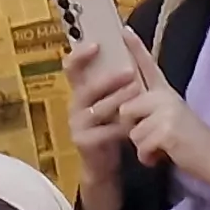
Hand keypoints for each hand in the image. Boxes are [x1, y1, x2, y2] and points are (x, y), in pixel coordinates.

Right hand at [65, 30, 144, 154]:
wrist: (104, 165)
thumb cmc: (110, 128)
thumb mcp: (112, 103)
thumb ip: (115, 83)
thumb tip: (127, 49)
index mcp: (81, 92)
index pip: (72, 68)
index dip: (80, 55)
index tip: (97, 44)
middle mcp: (75, 106)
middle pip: (87, 88)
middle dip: (108, 79)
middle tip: (130, 72)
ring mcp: (77, 125)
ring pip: (97, 109)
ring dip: (117, 100)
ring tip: (136, 93)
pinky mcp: (84, 142)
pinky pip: (104, 132)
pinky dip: (120, 127)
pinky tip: (133, 123)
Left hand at [118, 44, 209, 195]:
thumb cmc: (189, 143)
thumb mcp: (170, 118)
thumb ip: (150, 109)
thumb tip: (124, 110)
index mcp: (166, 92)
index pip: (147, 66)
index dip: (135, 47)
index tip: (123, 29)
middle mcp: (165, 97)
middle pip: (125, 108)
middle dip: (133, 129)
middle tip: (156, 137)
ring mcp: (167, 111)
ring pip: (132, 131)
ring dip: (142, 146)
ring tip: (163, 147)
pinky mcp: (166, 129)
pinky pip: (141, 146)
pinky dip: (148, 157)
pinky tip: (163, 156)